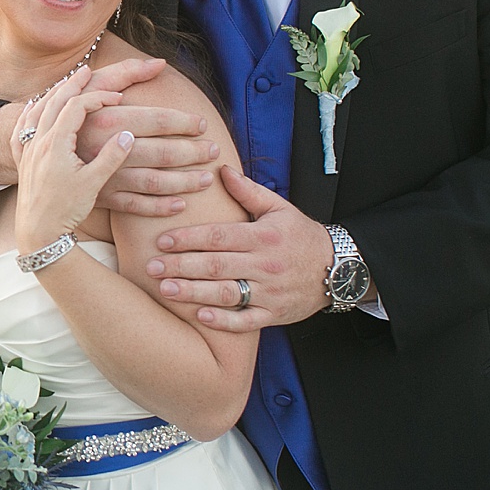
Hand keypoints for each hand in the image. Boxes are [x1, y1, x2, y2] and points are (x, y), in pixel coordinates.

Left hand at [11, 69, 136, 250]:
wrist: (38, 232)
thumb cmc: (65, 209)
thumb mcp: (94, 183)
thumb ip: (111, 157)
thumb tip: (128, 135)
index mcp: (56, 143)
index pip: (76, 107)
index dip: (98, 98)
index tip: (117, 98)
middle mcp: (38, 142)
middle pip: (54, 101)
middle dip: (72, 84)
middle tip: (86, 70)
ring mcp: (28, 150)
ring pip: (37, 110)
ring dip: (52, 94)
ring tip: (64, 83)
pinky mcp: (23, 161)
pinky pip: (22, 127)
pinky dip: (30, 112)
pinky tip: (33, 108)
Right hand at [79, 61, 219, 216]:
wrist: (36, 151)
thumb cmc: (72, 115)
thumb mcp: (91, 88)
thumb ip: (125, 73)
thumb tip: (160, 64)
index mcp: (107, 120)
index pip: (156, 120)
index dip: (183, 122)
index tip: (202, 124)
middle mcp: (108, 150)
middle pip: (162, 152)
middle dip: (193, 153)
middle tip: (215, 150)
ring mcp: (105, 177)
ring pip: (154, 182)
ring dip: (185, 182)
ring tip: (206, 179)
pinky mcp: (102, 198)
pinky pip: (136, 207)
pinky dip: (160, 207)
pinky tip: (181, 204)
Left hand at [144, 167, 335, 331]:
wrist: (338, 269)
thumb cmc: (301, 236)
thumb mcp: (279, 208)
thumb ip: (248, 191)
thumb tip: (221, 168)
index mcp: (263, 236)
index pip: (218, 236)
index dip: (188, 238)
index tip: (161, 241)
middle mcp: (265, 264)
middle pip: (217, 265)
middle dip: (181, 266)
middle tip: (151, 267)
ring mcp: (270, 292)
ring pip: (227, 293)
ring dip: (194, 292)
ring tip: (166, 290)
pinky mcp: (275, 314)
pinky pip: (247, 321)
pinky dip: (224, 321)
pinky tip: (200, 316)